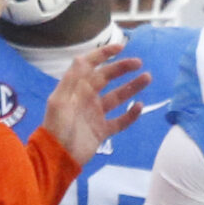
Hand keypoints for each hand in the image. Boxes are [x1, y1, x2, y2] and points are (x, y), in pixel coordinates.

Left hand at [41, 49, 148, 167]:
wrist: (57, 158)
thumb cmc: (57, 128)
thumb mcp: (59, 101)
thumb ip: (72, 80)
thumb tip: (85, 58)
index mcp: (75, 89)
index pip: (90, 66)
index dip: (104, 54)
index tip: (121, 47)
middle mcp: (86, 98)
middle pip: (106, 78)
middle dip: (122, 68)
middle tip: (138, 63)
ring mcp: (95, 115)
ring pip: (117, 97)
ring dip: (131, 87)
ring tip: (147, 78)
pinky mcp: (102, 131)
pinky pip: (120, 120)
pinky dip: (130, 114)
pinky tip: (139, 106)